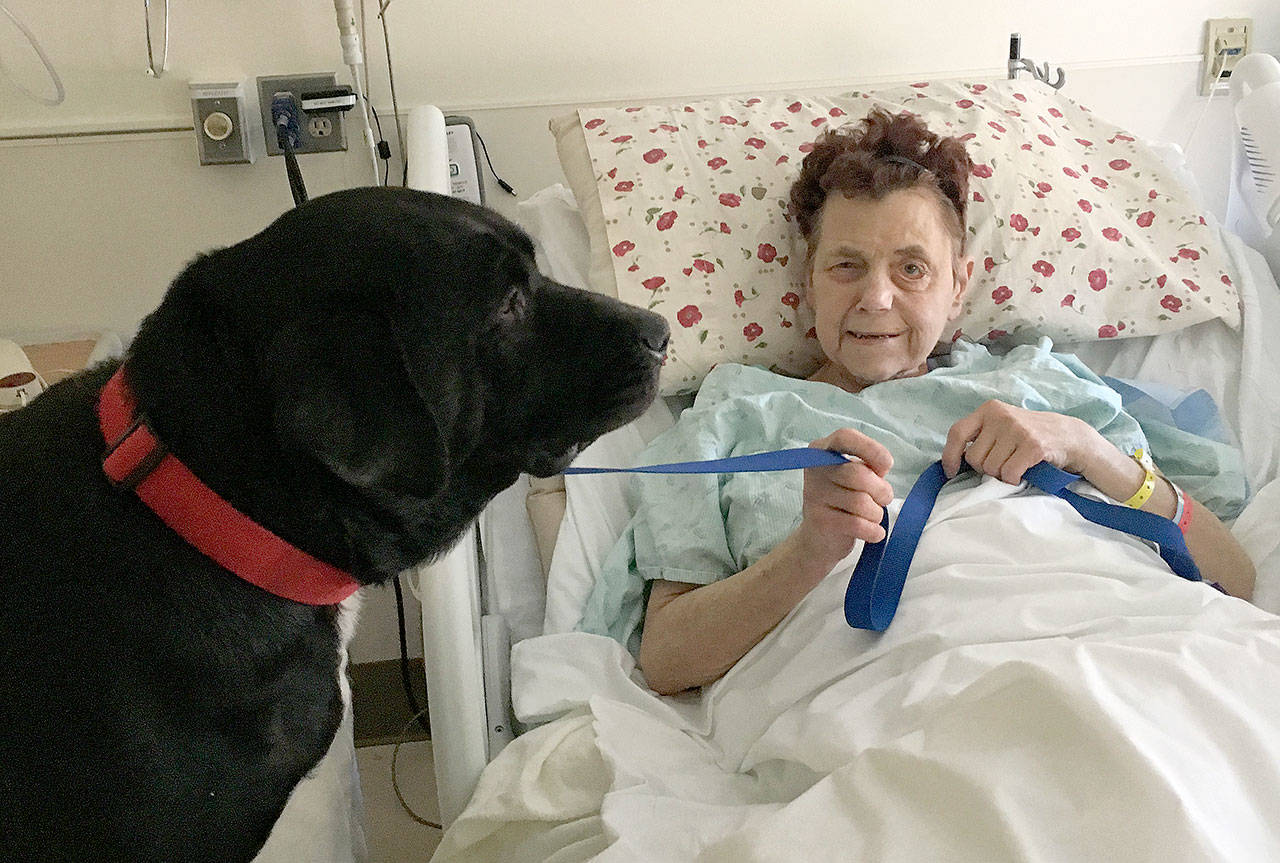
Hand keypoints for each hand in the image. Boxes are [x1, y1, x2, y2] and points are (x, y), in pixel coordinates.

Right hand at [793, 428, 894, 568]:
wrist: (820, 537)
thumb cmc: (844, 500)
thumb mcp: (856, 476)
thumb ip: (870, 466)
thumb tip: (883, 464)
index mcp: (822, 450)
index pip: (845, 437)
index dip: (870, 448)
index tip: (886, 465)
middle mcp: (814, 469)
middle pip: (859, 474)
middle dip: (881, 490)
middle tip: (883, 499)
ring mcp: (813, 495)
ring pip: (861, 502)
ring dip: (876, 513)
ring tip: (871, 516)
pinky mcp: (819, 520)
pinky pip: (858, 524)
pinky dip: (873, 531)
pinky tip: (873, 532)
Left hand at [941, 400, 1104, 482]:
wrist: (1067, 435)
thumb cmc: (1026, 435)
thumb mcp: (1001, 425)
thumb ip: (980, 435)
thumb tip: (953, 461)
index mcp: (988, 409)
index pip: (957, 433)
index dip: (950, 456)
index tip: (951, 472)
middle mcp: (1001, 416)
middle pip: (974, 458)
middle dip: (985, 467)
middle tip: (1002, 462)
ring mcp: (1017, 430)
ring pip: (991, 468)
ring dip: (1001, 474)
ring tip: (1014, 463)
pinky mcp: (1033, 445)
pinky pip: (1009, 474)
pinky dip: (1013, 479)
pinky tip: (1022, 471)